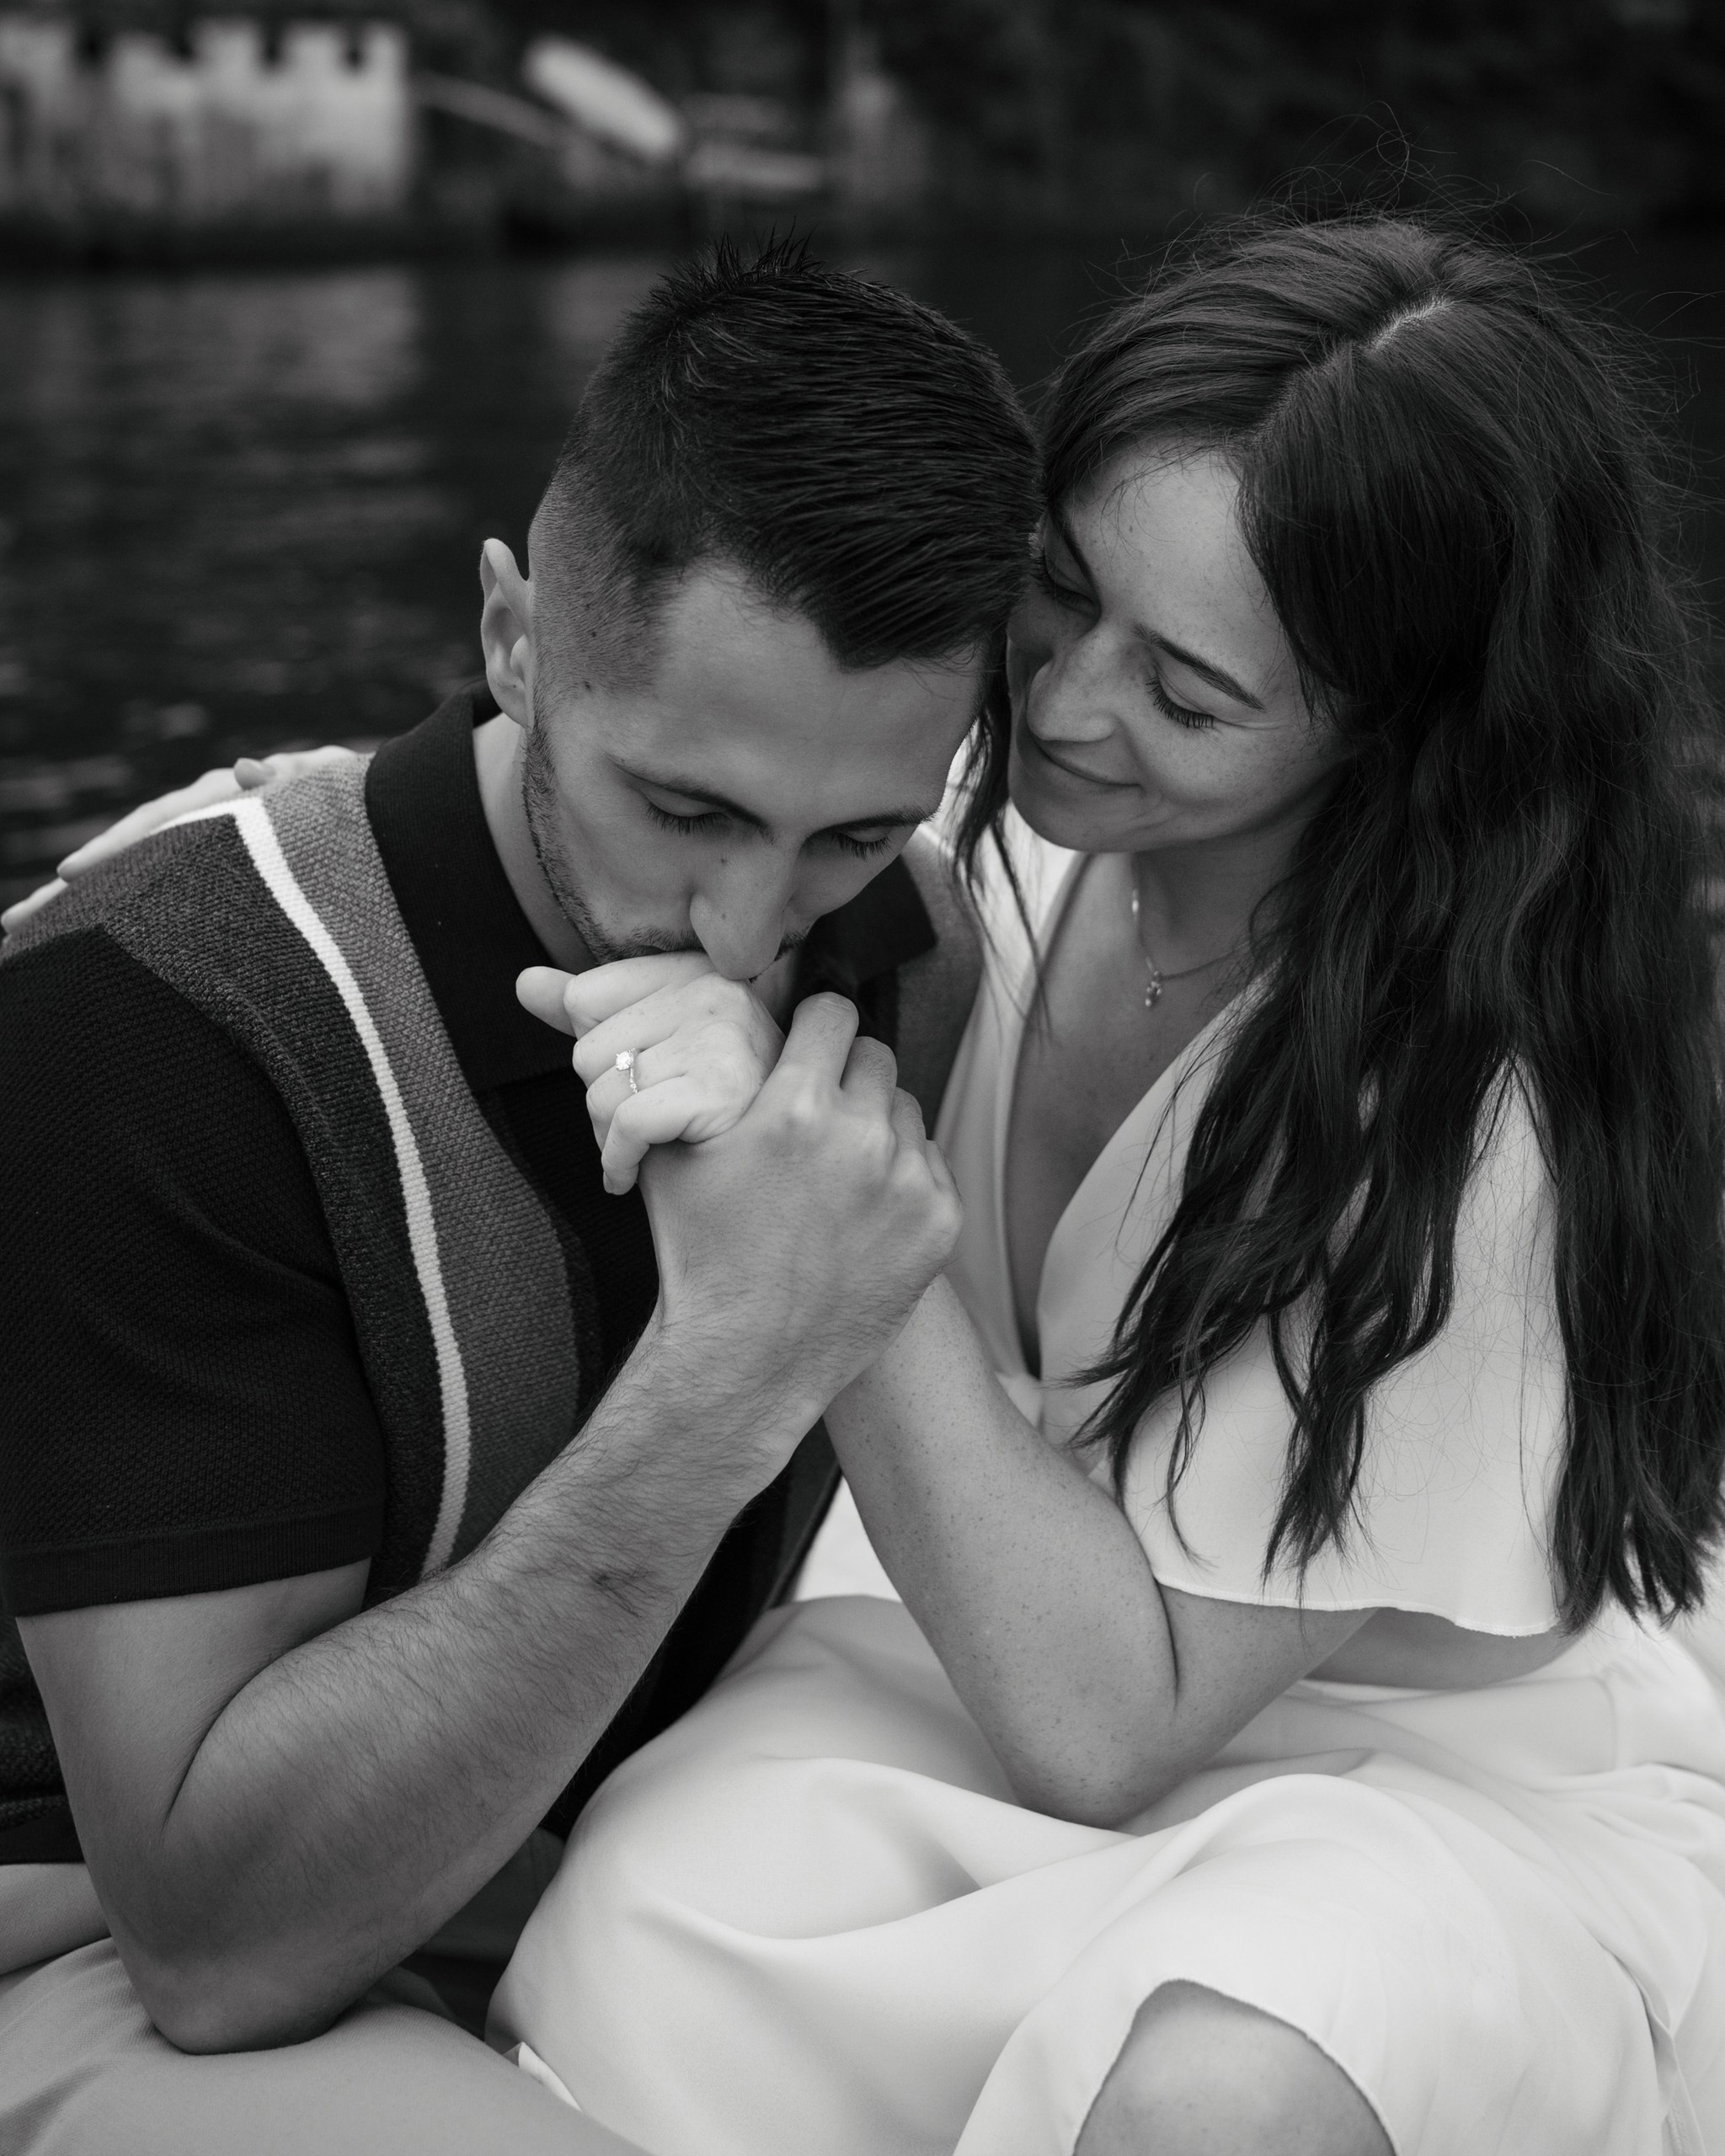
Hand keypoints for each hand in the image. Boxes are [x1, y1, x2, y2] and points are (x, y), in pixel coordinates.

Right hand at [0, 747, 359, 934]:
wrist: (388, 816)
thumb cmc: (366, 800)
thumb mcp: (336, 787)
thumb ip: (295, 780)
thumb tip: (242, 768)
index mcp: (231, 801)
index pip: (161, 823)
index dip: (116, 850)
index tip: (70, 876)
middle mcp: (211, 825)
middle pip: (131, 855)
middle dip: (74, 891)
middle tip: (15, 922)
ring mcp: (217, 852)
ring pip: (143, 879)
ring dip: (92, 910)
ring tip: (31, 937)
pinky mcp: (227, 881)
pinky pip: (171, 902)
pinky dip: (132, 919)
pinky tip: (96, 950)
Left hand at [517, 954, 781, 1193]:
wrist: (771, 1171)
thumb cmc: (709, 1105)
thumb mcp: (650, 1046)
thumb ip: (591, 1012)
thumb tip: (525, 982)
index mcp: (693, 971)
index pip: (583, 998)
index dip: (598, 1053)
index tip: (634, 1079)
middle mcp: (712, 991)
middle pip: (587, 1052)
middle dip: (603, 1100)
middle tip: (644, 1124)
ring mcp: (721, 1038)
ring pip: (600, 1093)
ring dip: (610, 1138)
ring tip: (647, 1147)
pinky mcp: (721, 1089)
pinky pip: (627, 1125)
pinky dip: (618, 1162)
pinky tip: (632, 1175)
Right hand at [636, 992, 962, 1433]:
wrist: (745, 1359)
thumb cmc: (702, 1257)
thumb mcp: (676, 1156)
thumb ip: (704, 1082)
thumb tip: (723, 1027)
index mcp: (794, 1108)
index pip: (833, 1013)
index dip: (816, 1024)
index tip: (809, 1042)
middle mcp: (861, 1136)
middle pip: (875, 1056)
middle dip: (846, 1075)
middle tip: (819, 1111)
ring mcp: (908, 1180)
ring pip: (905, 1110)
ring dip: (876, 1126)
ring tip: (836, 1172)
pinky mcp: (940, 1221)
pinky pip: (930, 1164)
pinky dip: (901, 1178)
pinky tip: (861, 1212)